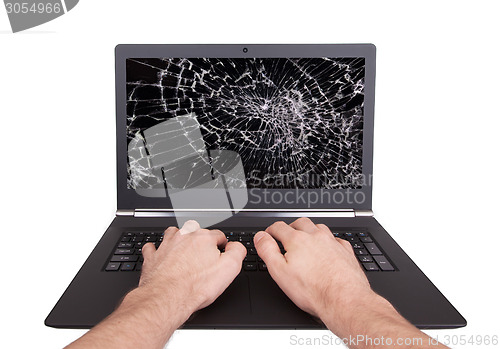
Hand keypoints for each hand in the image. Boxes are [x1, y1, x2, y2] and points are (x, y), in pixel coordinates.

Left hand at [139, 226, 246, 319]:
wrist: (168, 297)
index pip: (218, 235)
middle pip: (195, 232)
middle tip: (203, 255)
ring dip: (178, 239)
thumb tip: (236, 246)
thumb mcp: (230, 268)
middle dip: (200, 240)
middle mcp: (184, 237)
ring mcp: (166, 246)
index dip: (222, 245)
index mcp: (203, 238)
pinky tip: (159, 255)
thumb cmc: (196, 286)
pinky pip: (152, 247)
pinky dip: (156, 250)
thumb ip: (237, 252)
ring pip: (173, 234)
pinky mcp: (153, 257)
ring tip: (182, 250)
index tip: (221, 254)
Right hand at [253, 218, 375, 320]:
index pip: (279, 227)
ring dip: (310, 230)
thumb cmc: (313, 290)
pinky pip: (336, 239)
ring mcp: (332, 242)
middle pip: (300, 222)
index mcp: (297, 240)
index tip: (268, 235)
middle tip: (286, 234)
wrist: (344, 300)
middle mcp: (316, 237)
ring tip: (306, 238)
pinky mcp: (346, 251)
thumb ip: (267, 251)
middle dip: (291, 226)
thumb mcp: (279, 272)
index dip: (270, 230)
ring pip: (319, 228)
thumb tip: (260, 237)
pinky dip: (329, 240)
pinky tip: (327, 247)